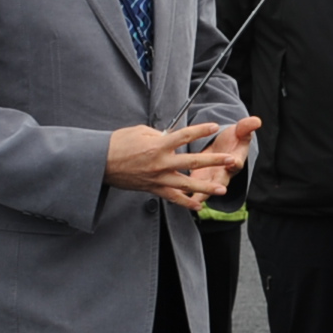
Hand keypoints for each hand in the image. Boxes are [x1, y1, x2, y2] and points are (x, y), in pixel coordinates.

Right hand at [107, 119, 254, 208]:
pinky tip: (199, 206)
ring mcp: (158, 178)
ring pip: (187, 184)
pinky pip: (173, 198)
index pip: (184, 135)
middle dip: (214, 161)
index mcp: (158, 145)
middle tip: (231, 160)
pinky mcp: (153, 189)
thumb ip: (160, 135)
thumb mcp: (140, 131)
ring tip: (222, 189)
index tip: (215, 126)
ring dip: (206, 187)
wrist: (101, 162)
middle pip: (193, 161)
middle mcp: (161, 163)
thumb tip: (172, 137)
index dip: (200, 130)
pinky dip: (186, 203)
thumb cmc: (119, 143)